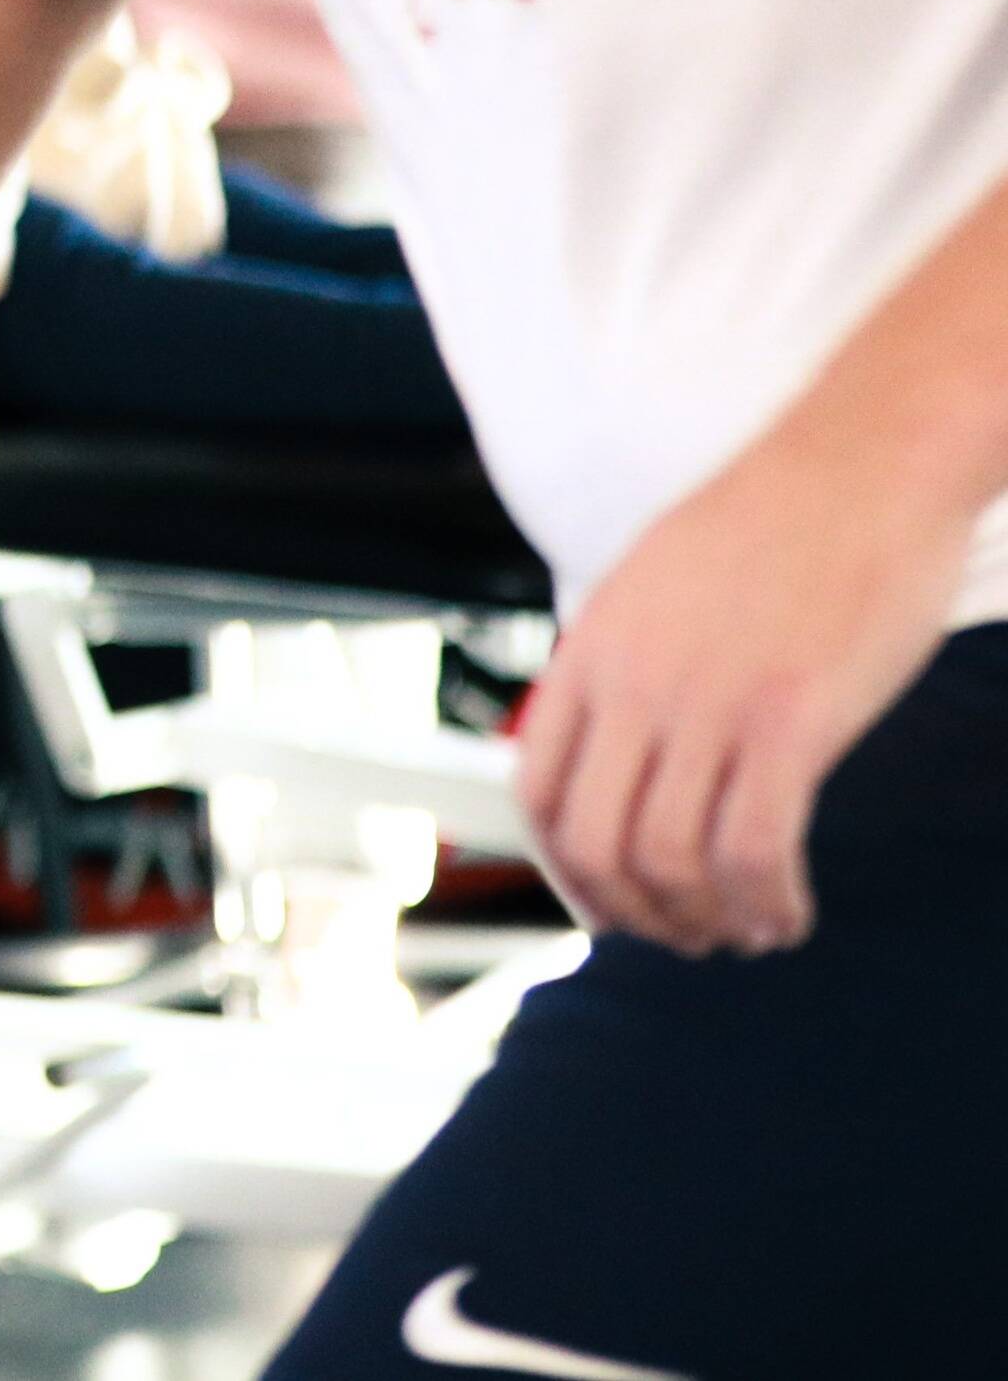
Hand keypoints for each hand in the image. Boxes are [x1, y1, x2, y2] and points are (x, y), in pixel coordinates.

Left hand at [516, 419, 967, 953]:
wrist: (860, 462)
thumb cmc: (774, 522)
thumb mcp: (654, 586)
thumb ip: (629, 664)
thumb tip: (623, 748)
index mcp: (590, 649)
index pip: (536, 791)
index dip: (566, 871)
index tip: (608, 906)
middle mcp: (632, 682)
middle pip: (593, 843)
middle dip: (635, 913)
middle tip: (684, 935)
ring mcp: (706, 703)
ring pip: (669, 862)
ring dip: (706, 920)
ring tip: (748, 930)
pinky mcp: (790, 719)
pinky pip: (752, 850)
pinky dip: (765, 903)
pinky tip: (789, 914)